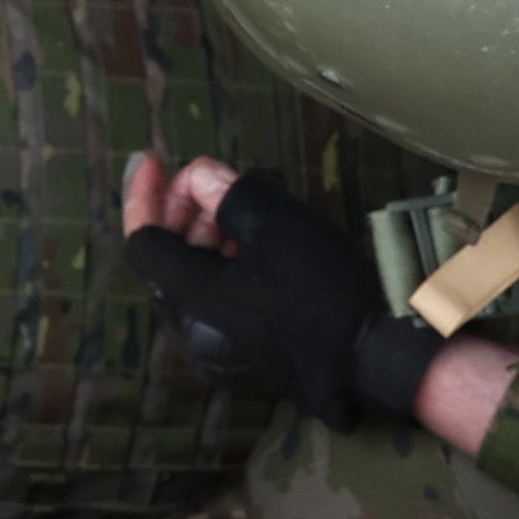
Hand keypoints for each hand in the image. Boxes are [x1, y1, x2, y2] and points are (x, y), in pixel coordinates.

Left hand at [117, 160, 427, 431]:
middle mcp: (195, 333)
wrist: (375, 358)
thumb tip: (199, 177)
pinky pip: (215, 300)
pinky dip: (222, 265)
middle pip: (165, 260)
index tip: (154, 160)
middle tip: (209, 180)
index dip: (144, 196)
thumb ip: (226, 195)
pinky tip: (251, 244)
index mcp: (194, 303)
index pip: (143, 243)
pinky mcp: (243, 355)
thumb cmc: (325, 291)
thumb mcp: (274, 226)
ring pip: (192, 279)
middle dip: (181, 211)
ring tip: (236, 209)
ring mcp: (218, 350)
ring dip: (204, 236)